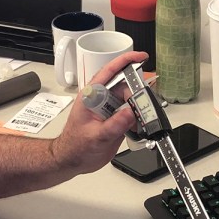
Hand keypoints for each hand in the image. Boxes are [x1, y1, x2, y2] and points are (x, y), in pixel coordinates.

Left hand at [49, 51, 148, 175]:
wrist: (73, 161)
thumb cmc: (75, 146)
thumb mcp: (95, 136)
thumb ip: (114, 125)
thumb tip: (130, 112)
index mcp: (92, 96)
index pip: (109, 72)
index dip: (125, 61)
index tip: (141, 57)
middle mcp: (102, 100)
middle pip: (125, 88)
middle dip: (138, 94)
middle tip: (145, 107)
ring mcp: (110, 110)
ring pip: (131, 101)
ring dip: (140, 109)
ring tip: (143, 120)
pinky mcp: (116, 120)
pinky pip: (132, 115)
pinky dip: (139, 120)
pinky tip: (141, 127)